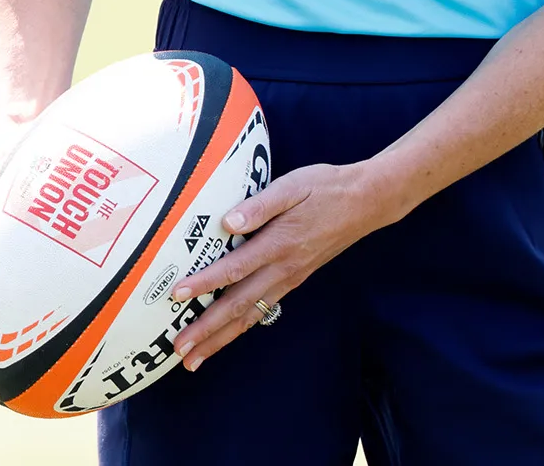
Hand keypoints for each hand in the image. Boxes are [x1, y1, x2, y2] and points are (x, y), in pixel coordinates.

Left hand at [170, 161, 387, 368]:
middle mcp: (283, 268)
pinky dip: (243, 326)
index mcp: (279, 242)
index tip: (178, 295)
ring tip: (196, 359)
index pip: (236, 268)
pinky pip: (264, 309)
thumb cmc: (326, 187)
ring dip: (221, 338)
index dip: (205, 283)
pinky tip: (229, 334)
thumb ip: (261, 204)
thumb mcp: (294, 185)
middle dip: (207, 329)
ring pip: (250, 314)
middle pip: (239, 305)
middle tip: (179, 349)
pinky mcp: (295, 279)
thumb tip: (229, 222)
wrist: (365, 203)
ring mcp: (290, 278)